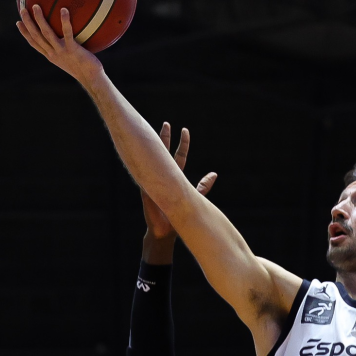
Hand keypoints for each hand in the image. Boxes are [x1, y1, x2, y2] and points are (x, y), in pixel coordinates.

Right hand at [16, 5, 103, 82]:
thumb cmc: (85, 67)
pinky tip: (64, 9)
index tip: (18, 22)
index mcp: (51, 55)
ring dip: (39, 20)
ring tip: (36, 6)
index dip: (25, 33)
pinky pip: (67, 33)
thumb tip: (69, 35)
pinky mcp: (71, 50)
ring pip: (46, 34)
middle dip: (27, 23)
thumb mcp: (71, 58)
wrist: (91, 78)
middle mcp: (53, 53)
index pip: (34, 43)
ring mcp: (61, 51)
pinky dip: (64, 21)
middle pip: (36, 36)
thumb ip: (67, 47)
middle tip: (23, 9)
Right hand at [143, 123, 216, 240]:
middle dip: (165, 138)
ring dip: (153, 147)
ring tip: (152, 132)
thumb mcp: (193, 198)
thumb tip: (214, 174)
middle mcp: (162, 176)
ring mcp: (152, 181)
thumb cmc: (177, 217)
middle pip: (163, 153)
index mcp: (174, 177)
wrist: (164, 232)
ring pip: (152, 160)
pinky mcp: (145, 190)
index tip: (185, 131)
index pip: (178, 157)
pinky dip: (143, 165)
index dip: (182, 144)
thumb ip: (202, 186)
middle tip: (166, 123)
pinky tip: (140, 154)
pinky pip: (143, 175)